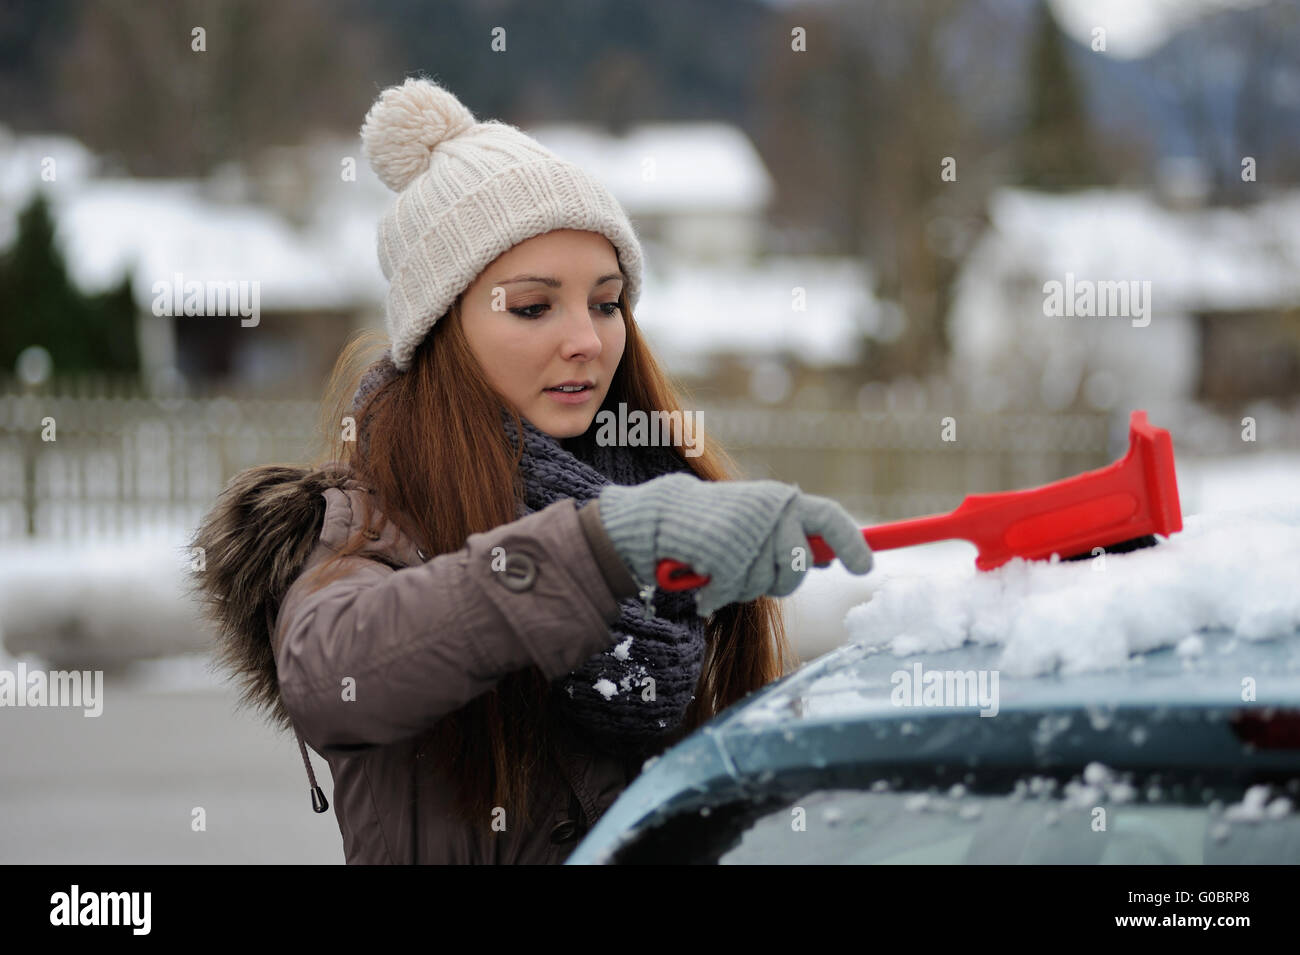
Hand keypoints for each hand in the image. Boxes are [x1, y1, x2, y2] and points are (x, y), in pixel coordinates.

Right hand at [597, 472, 872, 615]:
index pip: (831, 519)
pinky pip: (737, 591)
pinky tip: (707, 574)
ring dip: (747, 586)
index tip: (865, 568)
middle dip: (783, 578)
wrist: (664, 515)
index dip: (853, 545)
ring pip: (769, 584)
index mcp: (783, 500)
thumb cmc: (719, 522)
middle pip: (800, 565)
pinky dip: (721, 592)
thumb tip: (834, 558)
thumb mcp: (763, 521)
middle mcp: (772, 512)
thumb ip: (796, 534)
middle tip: (758, 571)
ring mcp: (750, 533)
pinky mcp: (726, 555)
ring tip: (725, 565)